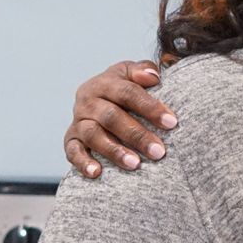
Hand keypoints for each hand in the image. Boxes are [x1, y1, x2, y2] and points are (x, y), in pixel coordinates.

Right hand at [64, 60, 175, 176]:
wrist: (99, 100)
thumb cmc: (125, 89)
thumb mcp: (132, 74)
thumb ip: (143, 70)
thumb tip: (152, 76)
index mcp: (104, 83)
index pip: (128, 93)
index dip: (150, 107)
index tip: (171, 123)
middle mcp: (88, 101)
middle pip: (112, 117)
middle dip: (137, 135)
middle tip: (159, 151)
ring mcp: (78, 121)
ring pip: (93, 135)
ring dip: (114, 150)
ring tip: (135, 164)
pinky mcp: (71, 139)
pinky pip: (72, 151)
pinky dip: (82, 162)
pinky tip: (96, 172)